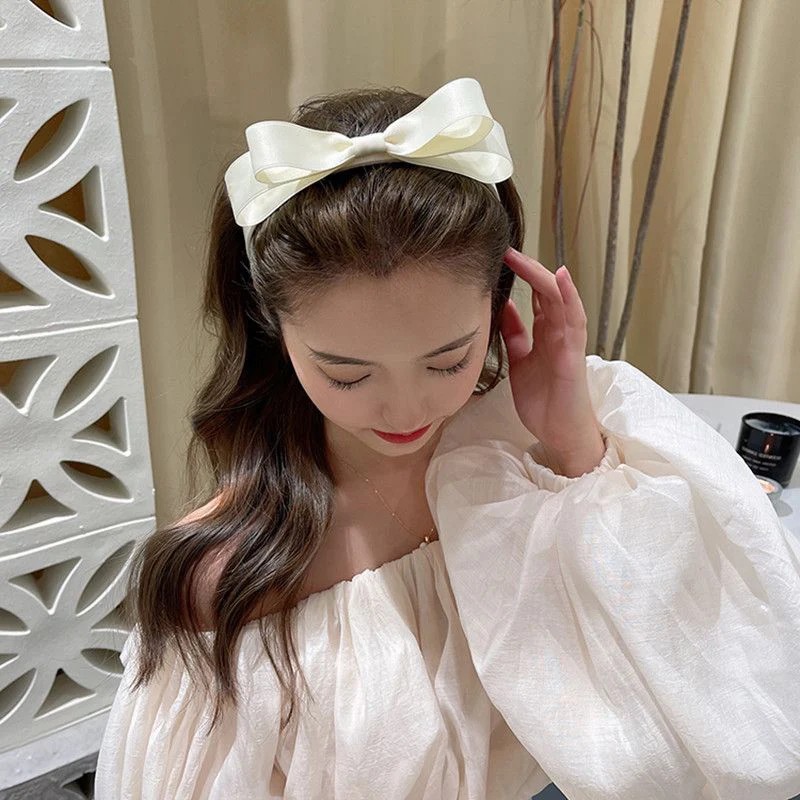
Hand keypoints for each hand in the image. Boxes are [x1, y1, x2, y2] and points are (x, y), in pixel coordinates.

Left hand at [499, 247, 599, 456]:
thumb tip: (502, 306)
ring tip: (523, 257)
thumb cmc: (544, 400)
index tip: (499, 258)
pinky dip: (569, 297)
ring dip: (542, 276)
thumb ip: (515, 334)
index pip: (536, 296)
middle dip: (527, 269)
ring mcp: (568, 341)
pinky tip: (559, 278)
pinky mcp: (573, 354)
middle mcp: (559, 332)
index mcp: (546, 333)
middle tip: (505, 250)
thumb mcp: (520, 361)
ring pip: (560, 299)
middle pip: (546, 291)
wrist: (559, 433)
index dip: (520, 275)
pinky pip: (574, 320)